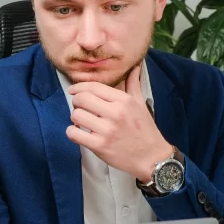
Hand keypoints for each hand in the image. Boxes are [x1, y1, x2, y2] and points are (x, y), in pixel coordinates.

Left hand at [66, 65, 174, 181]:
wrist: (152, 157)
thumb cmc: (145, 130)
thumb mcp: (140, 104)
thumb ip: (133, 84)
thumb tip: (135, 66)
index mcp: (123, 100)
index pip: (93, 87)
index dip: (79, 87)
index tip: (73, 90)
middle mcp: (115, 113)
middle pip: (81, 99)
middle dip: (76, 101)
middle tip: (79, 107)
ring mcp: (107, 130)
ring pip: (76, 115)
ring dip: (74, 117)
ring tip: (81, 121)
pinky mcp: (100, 146)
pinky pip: (74, 134)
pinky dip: (72, 132)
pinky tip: (79, 132)